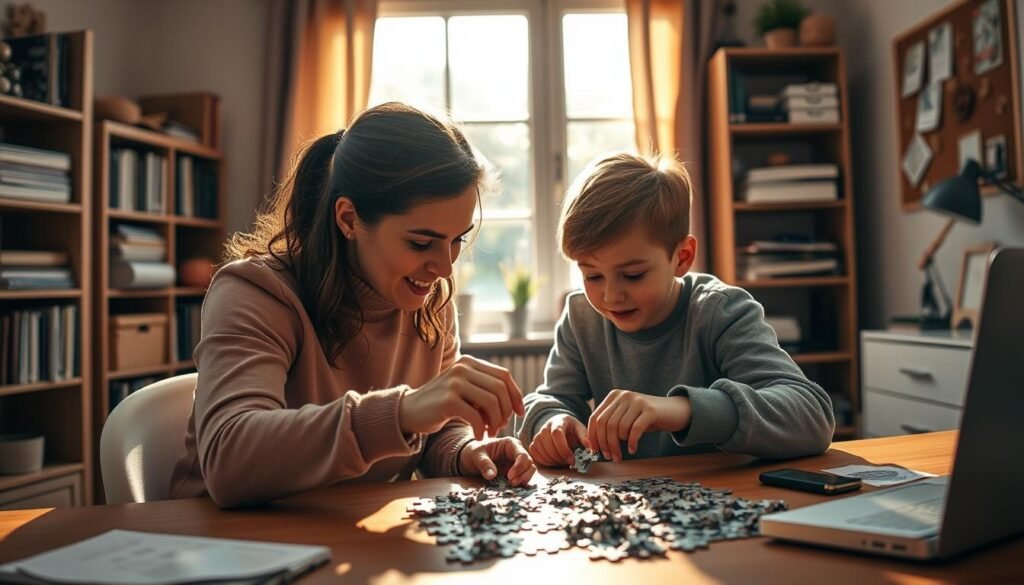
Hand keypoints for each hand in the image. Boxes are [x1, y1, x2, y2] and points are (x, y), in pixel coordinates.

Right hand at [398, 355, 524, 439]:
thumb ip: (484, 389)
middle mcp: (463, 368)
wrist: (409, 411)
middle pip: (500, 389)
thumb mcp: (465, 389)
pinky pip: (477, 416)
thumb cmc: (442, 404)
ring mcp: (455, 382)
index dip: (515, 395)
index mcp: (470, 362)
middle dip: (506, 411)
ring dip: (496, 422)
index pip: (504, 375)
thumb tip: (514, 402)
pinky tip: (479, 435)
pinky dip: (482, 429)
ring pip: (491, 402)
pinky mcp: (448, 399)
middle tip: (501, 426)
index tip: (519, 413)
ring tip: (490, 432)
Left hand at [459, 437, 536, 485]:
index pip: (522, 454)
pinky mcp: (516, 472)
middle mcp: (516, 452)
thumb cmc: (474, 453)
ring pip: (530, 470)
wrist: (470, 459)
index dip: (519, 466)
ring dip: (524, 479)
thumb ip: (484, 463)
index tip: (509, 476)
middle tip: (511, 483)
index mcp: (510, 444)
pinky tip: (511, 486)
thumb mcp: (476, 455)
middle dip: (523, 474)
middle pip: (529, 463)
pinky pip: (524, 477)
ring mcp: (517, 462)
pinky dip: (521, 482)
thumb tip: (492, 475)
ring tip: (511, 485)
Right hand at [528, 413, 589, 466]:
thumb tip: (590, 447)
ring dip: (552, 461)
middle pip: (548, 444)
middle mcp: (545, 427)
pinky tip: (554, 462)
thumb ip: (584, 438)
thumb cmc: (572, 430)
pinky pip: (534, 453)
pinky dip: (543, 461)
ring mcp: (538, 435)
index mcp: (559, 421)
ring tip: (562, 462)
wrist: (560, 426)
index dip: (563, 449)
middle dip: (559, 457)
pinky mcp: (533, 443)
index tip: (572, 460)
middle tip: (568, 463)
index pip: (556, 434)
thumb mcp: (580, 430)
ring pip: (540, 450)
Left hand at [588, 390, 691, 461]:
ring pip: (619, 428)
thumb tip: (593, 443)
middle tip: (609, 457)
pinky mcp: (650, 410)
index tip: (595, 451)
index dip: (593, 436)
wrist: (674, 411)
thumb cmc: (646, 418)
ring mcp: (637, 401)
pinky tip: (632, 449)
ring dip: (617, 446)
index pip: (595, 417)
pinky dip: (631, 442)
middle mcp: (624, 396)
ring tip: (620, 455)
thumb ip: (611, 423)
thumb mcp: (626, 417)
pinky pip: (635, 429)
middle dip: (605, 444)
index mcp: (614, 396)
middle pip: (606, 424)